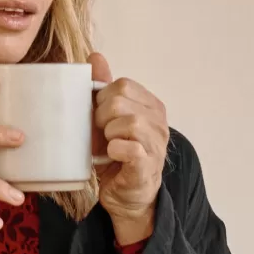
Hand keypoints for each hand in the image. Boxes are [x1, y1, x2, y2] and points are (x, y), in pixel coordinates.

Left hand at [88, 52, 167, 243]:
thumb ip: (104, 89)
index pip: (123, 85)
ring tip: (108, 146)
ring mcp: (156, 144)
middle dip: (102, 117)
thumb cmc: (117, 158)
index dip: (103, 99)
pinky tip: (113, 157)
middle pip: (121, 100)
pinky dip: (114, 150)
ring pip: (128, 122)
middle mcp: (159, 122)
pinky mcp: (148, 165)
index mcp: (151, 106)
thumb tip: (95, 55)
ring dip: (108, 135)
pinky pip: (129, 147)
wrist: (127, 198)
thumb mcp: (108, 119)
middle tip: (102, 134)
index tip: (100, 119)